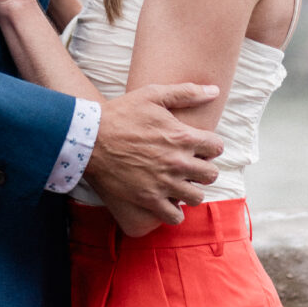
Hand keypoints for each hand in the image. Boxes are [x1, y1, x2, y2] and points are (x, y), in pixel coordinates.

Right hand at [85, 83, 222, 230]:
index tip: (201, 147)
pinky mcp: (149, 199)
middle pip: (211, 174)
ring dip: (192, 190)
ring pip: (196, 197)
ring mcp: (164, 183)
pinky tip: (168, 201)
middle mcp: (178, 162)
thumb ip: (186, 92)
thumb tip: (214, 90)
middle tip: (191, 166)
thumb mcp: (153, 94)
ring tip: (181, 184)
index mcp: (182, 136)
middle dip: (204, 169)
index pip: (216, 148)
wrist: (90, 138)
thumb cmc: (121, 113)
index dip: (211, 146)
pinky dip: (175, 212)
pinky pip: (174, 216)